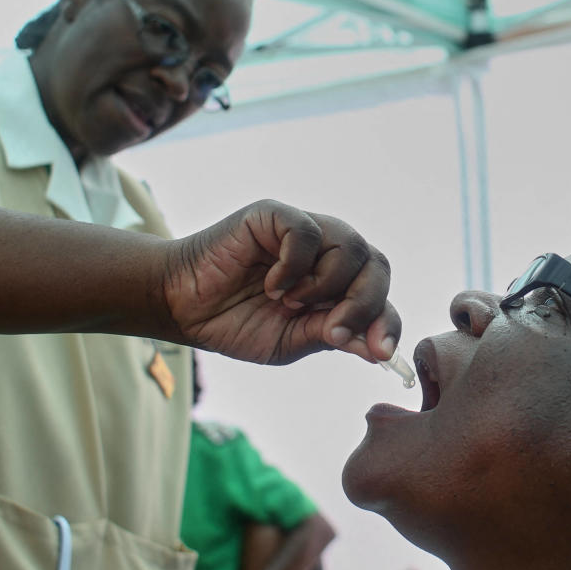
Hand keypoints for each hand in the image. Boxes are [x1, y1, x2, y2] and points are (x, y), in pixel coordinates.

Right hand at [161, 200, 399, 364]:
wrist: (184, 308)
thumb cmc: (236, 322)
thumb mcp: (292, 341)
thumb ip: (335, 336)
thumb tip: (378, 350)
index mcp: (337, 282)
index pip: (380, 293)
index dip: (386, 321)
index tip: (382, 353)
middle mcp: (327, 252)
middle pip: (376, 265)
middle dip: (364, 304)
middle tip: (334, 331)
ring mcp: (303, 231)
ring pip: (350, 246)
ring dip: (325, 286)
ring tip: (289, 303)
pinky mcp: (275, 216)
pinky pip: (307, 232)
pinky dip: (294, 265)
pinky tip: (272, 284)